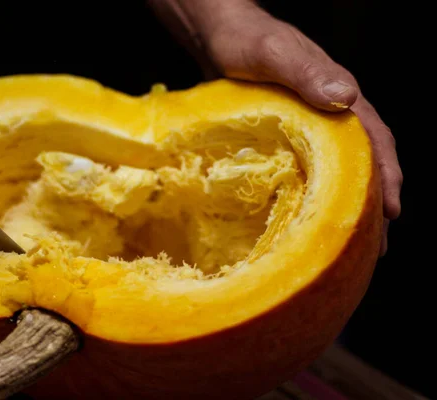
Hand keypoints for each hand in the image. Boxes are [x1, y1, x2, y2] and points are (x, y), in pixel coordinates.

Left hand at [150, 0, 401, 255]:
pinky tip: (309, 222)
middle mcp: (329, 117)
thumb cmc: (245, 41)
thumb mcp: (273, 53)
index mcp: (337, 96)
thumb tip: (345, 99)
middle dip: (372, 205)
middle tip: (375, 249)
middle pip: (361, 164)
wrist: (218, 39)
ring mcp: (308, 130)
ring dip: (346, 207)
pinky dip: (315, 197)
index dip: (386, 175)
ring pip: (336, 172)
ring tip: (349, 248)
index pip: (373, 140)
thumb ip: (306, 72)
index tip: (392, 212)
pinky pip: (308, 172)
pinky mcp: (286, 139)